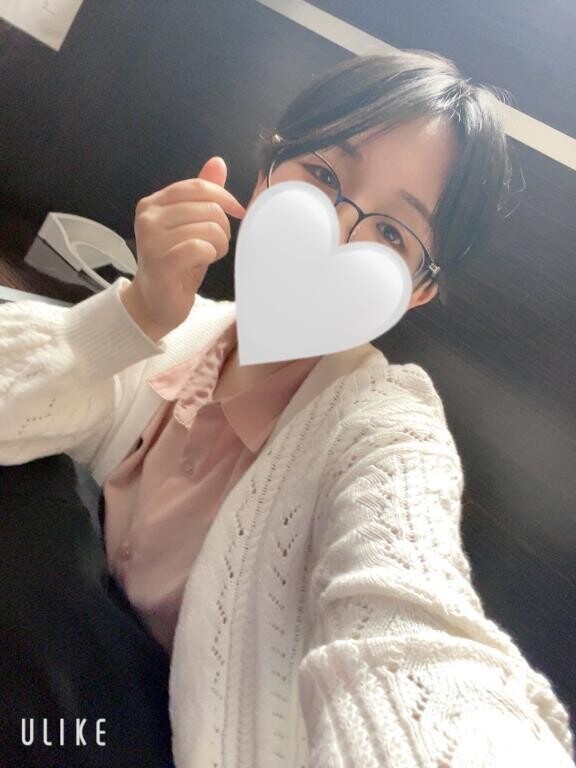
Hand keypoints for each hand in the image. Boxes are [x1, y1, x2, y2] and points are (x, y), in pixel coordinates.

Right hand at [121, 157, 244, 340]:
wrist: (156, 303)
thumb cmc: (176, 263)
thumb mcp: (190, 225)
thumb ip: (201, 195)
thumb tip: (217, 163)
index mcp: (153, 203)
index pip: (198, 187)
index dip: (225, 198)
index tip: (238, 213)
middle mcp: (148, 218)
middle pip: (208, 208)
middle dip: (223, 228)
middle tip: (217, 245)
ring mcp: (151, 240)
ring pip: (208, 228)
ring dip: (219, 244)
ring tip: (209, 255)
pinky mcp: (161, 263)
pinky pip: (200, 247)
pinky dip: (210, 255)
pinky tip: (203, 263)